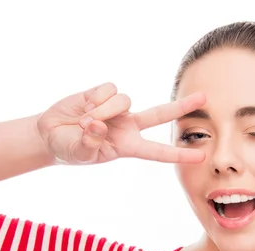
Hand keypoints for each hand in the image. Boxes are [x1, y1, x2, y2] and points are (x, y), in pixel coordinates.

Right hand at [36, 82, 205, 164]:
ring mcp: (118, 109)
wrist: (50, 134)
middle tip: (204, 97)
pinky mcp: (104, 93)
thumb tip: (99, 125)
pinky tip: (84, 107)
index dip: (179, 154)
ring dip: (103, 110)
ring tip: (85, 121)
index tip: (201, 157)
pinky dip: (95, 99)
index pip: (158, 152)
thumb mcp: (80, 153)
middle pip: (161, 114)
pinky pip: (109, 90)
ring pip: (125, 100)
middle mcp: (128, 126)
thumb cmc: (69, 149)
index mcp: (128, 146)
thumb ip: (90, 143)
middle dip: (182, 106)